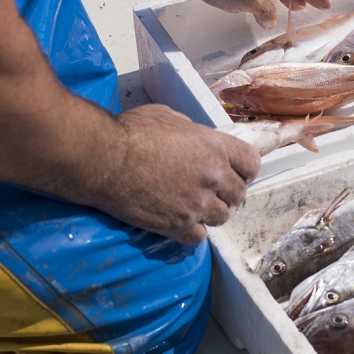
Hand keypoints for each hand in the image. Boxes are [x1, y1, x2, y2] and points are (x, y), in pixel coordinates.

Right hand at [95, 104, 260, 243]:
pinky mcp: (177, 225)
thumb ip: (191, 130)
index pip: (251, 163)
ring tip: (191, 206)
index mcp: (214, 146)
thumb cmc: (130, 131)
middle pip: (239, 194)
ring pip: (221, 217)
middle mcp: (212, 176)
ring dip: (209, 213)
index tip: (235, 173)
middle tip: (208, 191)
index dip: (244, 169)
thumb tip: (196, 138)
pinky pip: (198, 237)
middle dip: (226, 193)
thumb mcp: (168, 117)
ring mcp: (197, 203)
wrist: (103, 159)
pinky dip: (191, 231)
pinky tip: (179, 222)